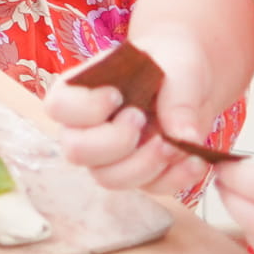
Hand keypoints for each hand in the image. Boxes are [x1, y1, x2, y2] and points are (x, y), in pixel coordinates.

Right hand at [47, 28, 228, 195]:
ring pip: (109, 178)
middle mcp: (85, 128)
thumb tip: (185, 137)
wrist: (193, 83)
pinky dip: (174, 178)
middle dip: (114, 142)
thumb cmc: (172, 64)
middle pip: (76, 152)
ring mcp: (109, 156)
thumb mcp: (179, 69)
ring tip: (176, 144)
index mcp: (78, 91)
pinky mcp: (137, 174)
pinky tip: (195, 160)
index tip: (118, 95)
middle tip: (141, 119)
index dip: (85, 108)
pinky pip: (148, 188)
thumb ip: (178, 99)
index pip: (58, 107)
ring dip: (145, 165)